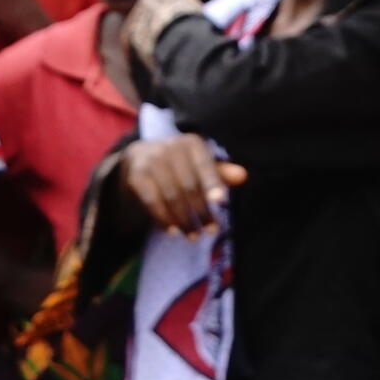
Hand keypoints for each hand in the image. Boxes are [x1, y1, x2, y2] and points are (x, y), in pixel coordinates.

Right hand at [121, 134, 243, 237]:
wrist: (138, 159)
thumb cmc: (179, 164)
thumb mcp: (199, 164)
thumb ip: (220, 172)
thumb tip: (243, 176)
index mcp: (191, 143)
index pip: (205, 166)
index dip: (213, 183)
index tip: (221, 201)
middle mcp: (170, 147)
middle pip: (189, 185)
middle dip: (202, 211)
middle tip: (211, 231)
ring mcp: (151, 160)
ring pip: (171, 196)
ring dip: (184, 219)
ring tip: (193, 236)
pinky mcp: (136, 176)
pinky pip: (152, 201)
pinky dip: (164, 218)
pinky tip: (173, 231)